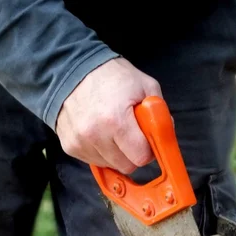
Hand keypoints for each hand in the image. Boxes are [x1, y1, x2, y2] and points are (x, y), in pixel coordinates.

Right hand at [56, 57, 161, 173]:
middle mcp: (95, 135)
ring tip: (112, 129)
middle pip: (127, 166)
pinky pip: (95, 161)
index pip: (141, 157)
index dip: (148, 150)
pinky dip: (101, 151)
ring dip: (116, 153)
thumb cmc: (111, 77)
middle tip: (130, 134)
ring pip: (111, 166)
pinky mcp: (70, 147)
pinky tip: (99, 132)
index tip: (147, 139)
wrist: (70, 69)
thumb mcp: (144, 85)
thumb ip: (160, 114)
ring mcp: (80, 143)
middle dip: (133, 153)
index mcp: (116, 120)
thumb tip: (165, 137)